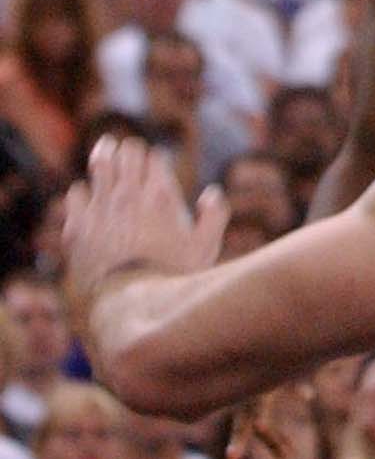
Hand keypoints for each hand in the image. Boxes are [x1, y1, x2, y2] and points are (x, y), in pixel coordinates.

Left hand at [64, 137, 225, 323]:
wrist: (129, 307)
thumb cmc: (171, 279)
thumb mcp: (207, 249)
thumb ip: (216, 215)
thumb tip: (210, 193)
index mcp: (160, 194)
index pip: (154, 154)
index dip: (155, 162)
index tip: (155, 174)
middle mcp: (129, 194)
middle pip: (127, 151)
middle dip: (130, 154)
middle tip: (129, 161)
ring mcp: (101, 208)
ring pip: (99, 163)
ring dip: (104, 161)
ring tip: (106, 161)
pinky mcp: (78, 226)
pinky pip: (75, 193)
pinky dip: (82, 195)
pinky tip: (88, 203)